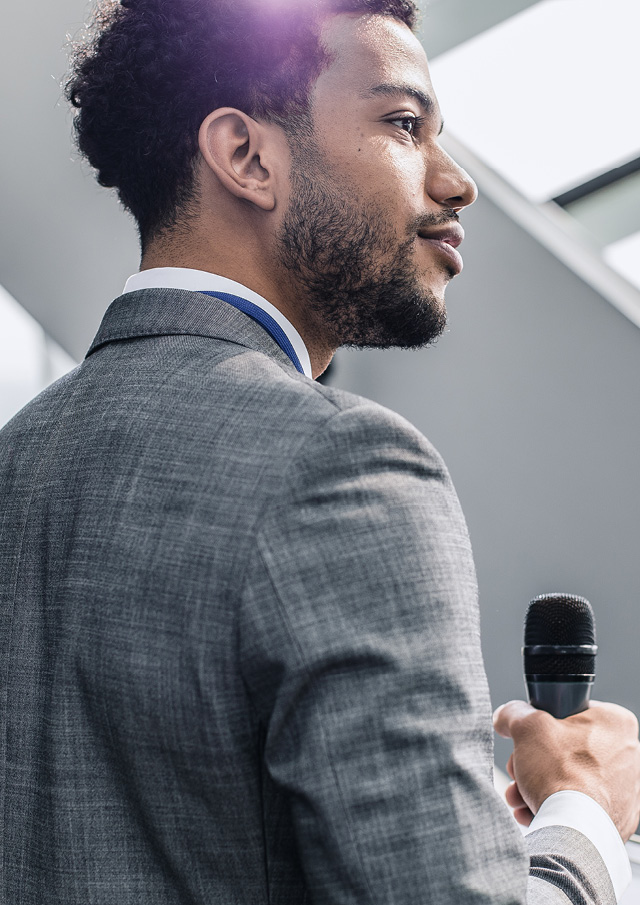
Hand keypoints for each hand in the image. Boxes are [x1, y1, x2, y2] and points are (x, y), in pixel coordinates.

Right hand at [493, 699, 639, 840]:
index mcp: (615, 723)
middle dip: (534, 763)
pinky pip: (580, 806)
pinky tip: (532, 812)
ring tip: (519, 796)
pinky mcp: (617, 818)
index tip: (527, 738)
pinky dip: (555, 807)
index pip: (571, 713)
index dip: (542, 725)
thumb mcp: (527, 727)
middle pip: (566, 750)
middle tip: (518, 770)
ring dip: (538, 786)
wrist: (575, 831)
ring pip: (570, 779)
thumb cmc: (561, 775)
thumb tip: (506, 716)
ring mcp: (625, 790)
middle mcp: (628, 755)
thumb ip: (514, 713)